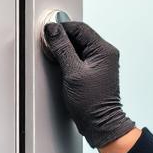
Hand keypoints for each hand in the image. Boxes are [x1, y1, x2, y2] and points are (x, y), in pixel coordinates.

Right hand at [43, 20, 134, 148]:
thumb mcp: (72, 73)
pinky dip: (68, 58)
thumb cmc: (92, 103)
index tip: (47, 32)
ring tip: (53, 56)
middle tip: (47, 45)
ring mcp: (100, 62)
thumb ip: (62, 49)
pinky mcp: (94, 70)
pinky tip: (60, 65)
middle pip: (79, 36)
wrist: (100, 124)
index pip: (80, 28)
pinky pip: (79, 56)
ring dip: (64, 49)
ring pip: (78, 46)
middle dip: (61, 39)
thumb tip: (53, 30)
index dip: (61, 28)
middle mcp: (105, 54)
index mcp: (104, 50)